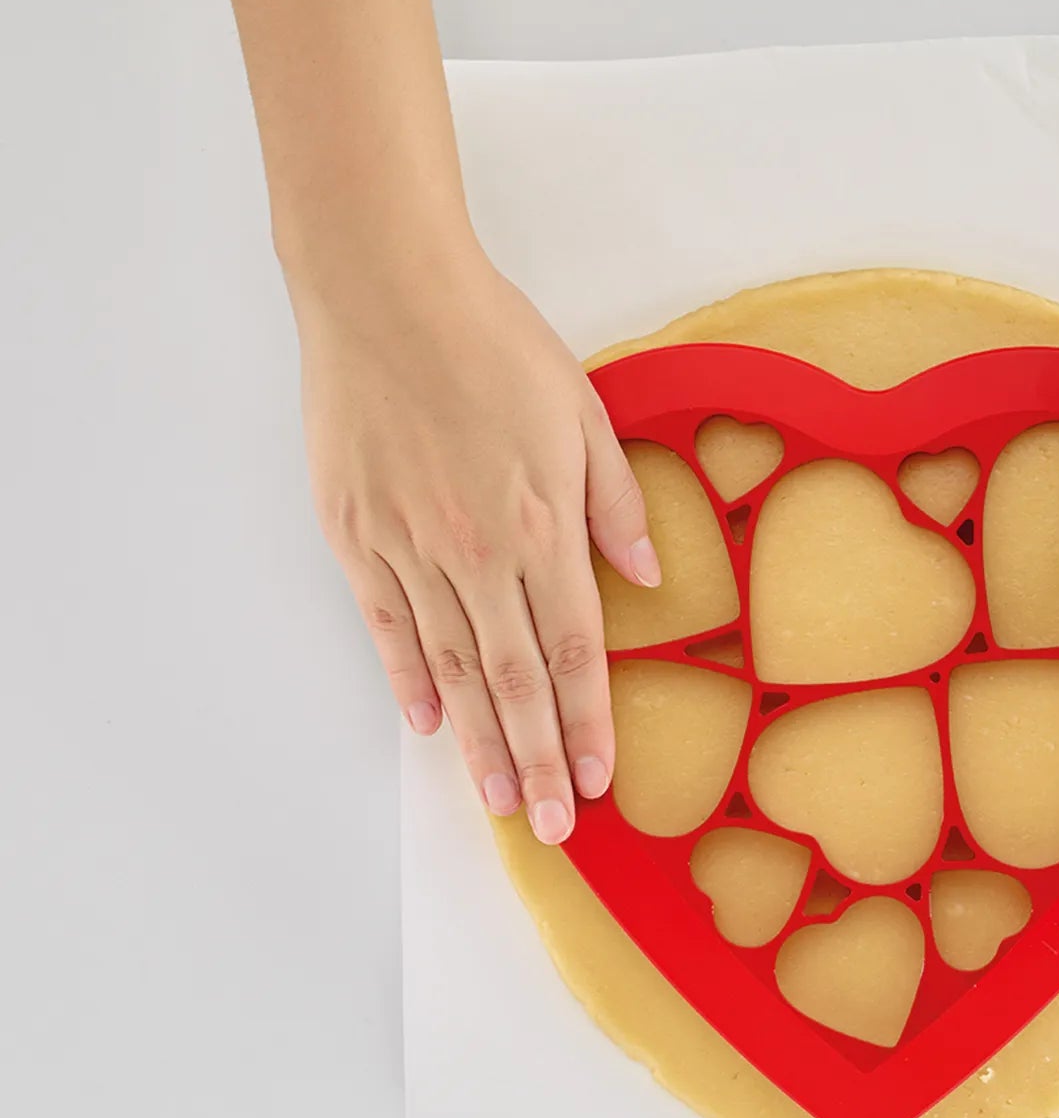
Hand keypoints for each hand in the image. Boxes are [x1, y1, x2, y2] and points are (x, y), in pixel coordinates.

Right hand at [295, 250, 657, 843]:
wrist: (385, 289)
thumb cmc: (492, 341)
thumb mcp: (583, 412)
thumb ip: (616, 502)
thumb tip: (645, 574)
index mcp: (542, 526)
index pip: (575, 651)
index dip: (588, 722)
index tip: (600, 781)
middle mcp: (476, 554)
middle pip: (515, 681)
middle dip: (538, 762)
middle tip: (551, 828)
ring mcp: (409, 548)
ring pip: (450, 670)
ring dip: (479, 743)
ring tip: (497, 804)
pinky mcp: (355, 534)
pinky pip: (387, 627)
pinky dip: (407, 681)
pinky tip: (429, 727)